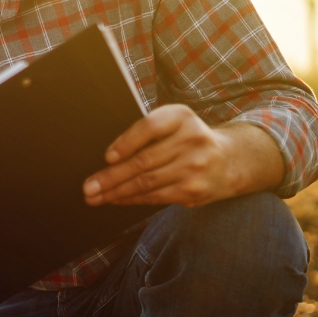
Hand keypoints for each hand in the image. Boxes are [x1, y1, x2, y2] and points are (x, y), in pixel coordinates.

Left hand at [83, 105, 281, 207]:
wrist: (229, 161)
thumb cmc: (188, 140)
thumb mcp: (174, 125)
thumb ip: (146, 134)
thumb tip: (108, 159)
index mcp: (182, 117)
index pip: (150, 127)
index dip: (126, 142)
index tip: (108, 157)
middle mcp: (192, 139)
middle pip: (143, 161)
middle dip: (110, 177)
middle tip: (88, 187)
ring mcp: (195, 166)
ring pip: (146, 182)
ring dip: (115, 192)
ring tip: (95, 197)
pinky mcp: (194, 190)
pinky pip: (155, 196)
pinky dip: (131, 199)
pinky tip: (116, 200)